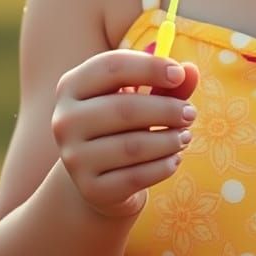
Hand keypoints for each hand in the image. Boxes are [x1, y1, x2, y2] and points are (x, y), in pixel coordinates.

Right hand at [52, 50, 199, 218]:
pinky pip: (136, 177)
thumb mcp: (141, 97)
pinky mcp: (90, 189)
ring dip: (168, 140)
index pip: (111, 66)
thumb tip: (191, 71)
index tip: (179, 74)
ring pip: (132, 146)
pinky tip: (174, 159)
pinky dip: (163, 167)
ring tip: (185, 137)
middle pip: (124, 108)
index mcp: (72, 85)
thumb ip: (165, 84)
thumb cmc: (122, 122)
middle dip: (166, 109)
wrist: (98, 174)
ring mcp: (74, 157)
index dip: (149, 67)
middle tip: (191, 113)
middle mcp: (65, 120)